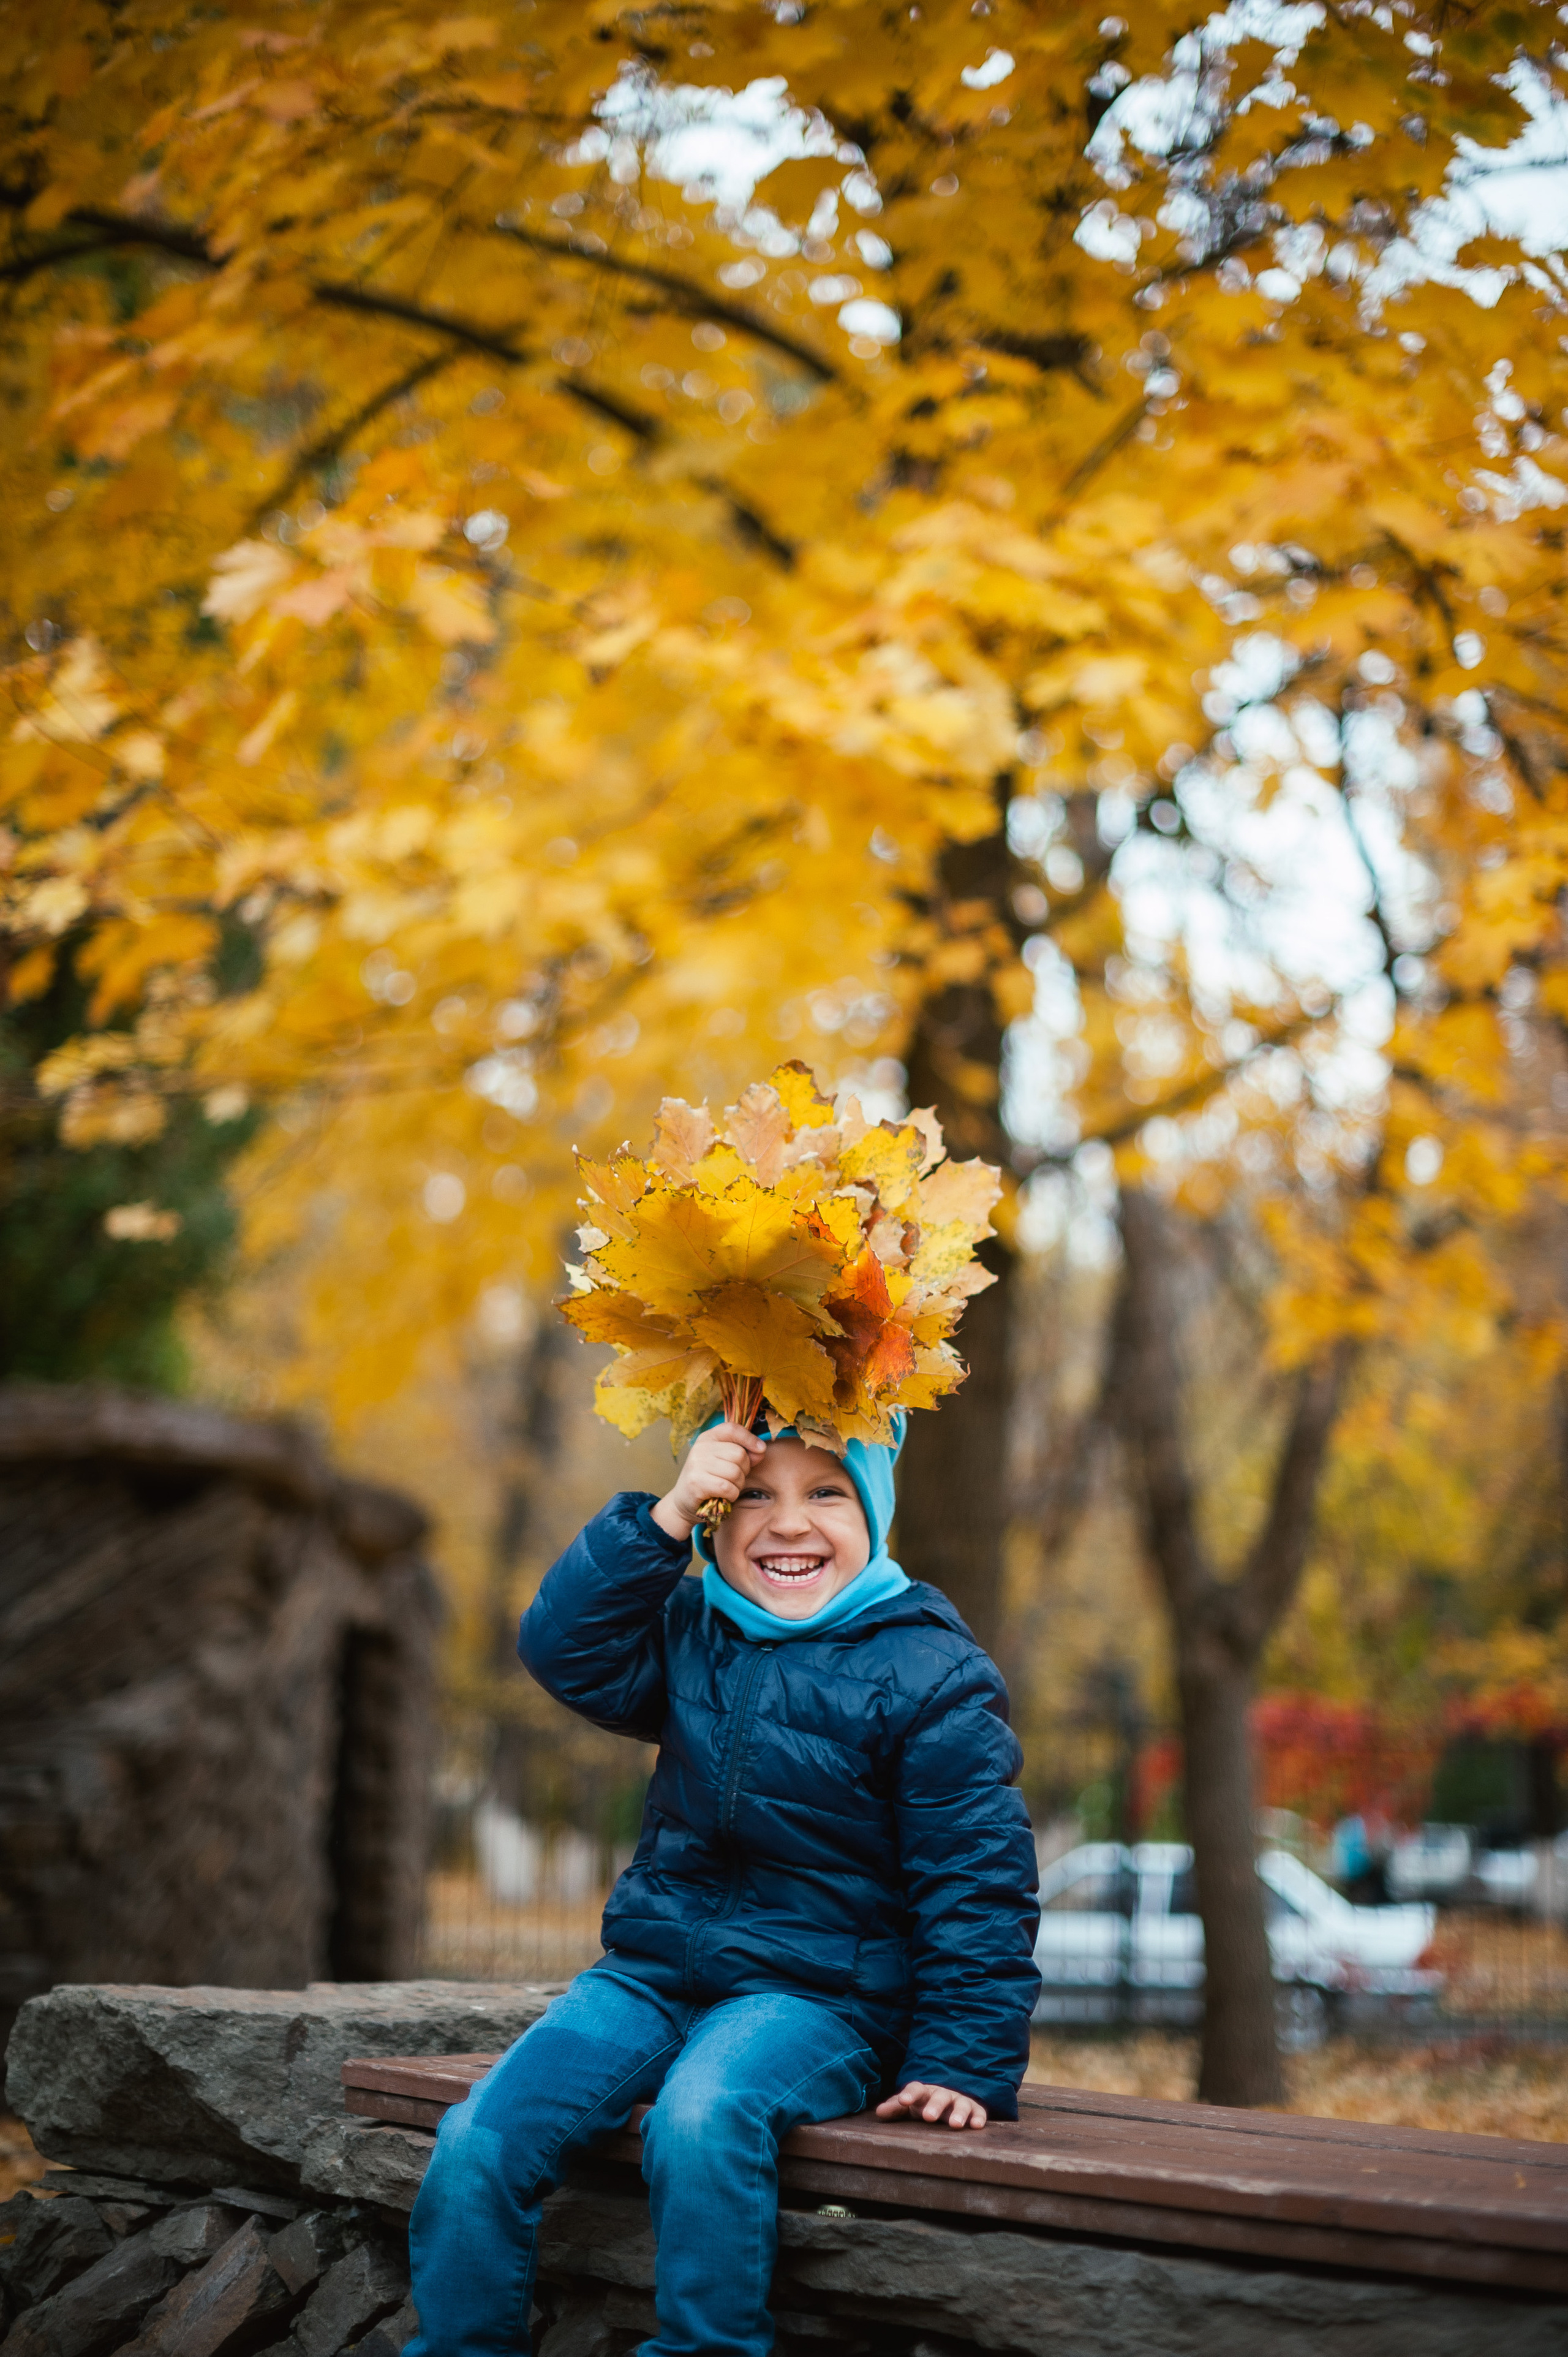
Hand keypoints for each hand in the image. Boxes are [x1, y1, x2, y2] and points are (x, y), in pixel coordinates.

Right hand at [651, 1421, 765, 1541]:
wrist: (684, 1501)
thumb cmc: (710, 1479)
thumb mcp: (724, 1460)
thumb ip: (743, 1452)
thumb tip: (761, 1450)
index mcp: (708, 1437)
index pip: (732, 1429)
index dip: (750, 1438)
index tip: (760, 1450)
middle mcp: (700, 1448)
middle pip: (739, 1454)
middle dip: (744, 1470)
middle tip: (734, 1478)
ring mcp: (696, 1464)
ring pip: (735, 1472)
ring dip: (738, 1485)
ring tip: (728, 1488)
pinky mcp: (696, 1483)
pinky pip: (727, 1488)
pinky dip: (731, 1495)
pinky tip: (724, 1496)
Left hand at [875, 2082, 987, 2130]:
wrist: (948, 2102)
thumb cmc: (923, 2106)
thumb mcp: (908, 2107)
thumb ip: (894, 2109)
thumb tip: (879, 2112)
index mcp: (924, 2092)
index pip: (916, 2088)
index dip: (909, 2094)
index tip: (903, 2101)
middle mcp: (942, 2094)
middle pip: (939, 2096)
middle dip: (935, 2105)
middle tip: (928, 2117)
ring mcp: (959, 2100)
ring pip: (961, 2103)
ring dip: (959, 2112)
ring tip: (955, 2125)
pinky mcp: (974, 2109)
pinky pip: (978, 2111)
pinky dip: (978, 2117)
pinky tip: (977, 2125)